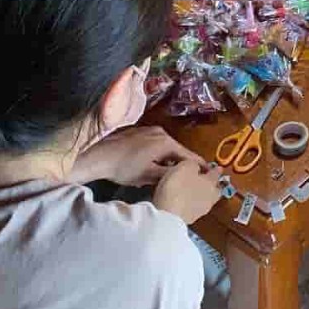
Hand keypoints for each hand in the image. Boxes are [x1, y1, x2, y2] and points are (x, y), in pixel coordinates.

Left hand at [72, 125, 205, 186]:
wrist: (99, 155)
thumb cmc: (124, 168)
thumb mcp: (149, 176)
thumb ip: (169, 175)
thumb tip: (184, 177)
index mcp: (166, 142)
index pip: (188, 155)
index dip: (198, 165)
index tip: (208, 173)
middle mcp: (161, 132)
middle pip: (177, 150)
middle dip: (182, 164)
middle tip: (187, 177)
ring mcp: (150, 130)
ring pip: (166, 147)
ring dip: (169, 159)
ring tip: (170, 174)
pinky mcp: (140, 132)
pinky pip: (157, 143)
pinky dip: (159, 154)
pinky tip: (154, 164)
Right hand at [152, 159, 228, 224]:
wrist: (167, 215)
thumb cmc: (178, 189)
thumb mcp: (186, 166)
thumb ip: (194, 163)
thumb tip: (196, 165)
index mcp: (211, 182)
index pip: (216, 173)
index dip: (215, 169)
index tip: (216, 168)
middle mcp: (209, 198)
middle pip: (214, 189)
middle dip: (211, 184)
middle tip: (206, 179)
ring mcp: (199, 210)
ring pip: (204, 199)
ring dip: (200, 194)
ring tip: (191, 189)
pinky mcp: (188, 219)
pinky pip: (193, 208)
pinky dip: (190, 203)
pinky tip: (183, 200)